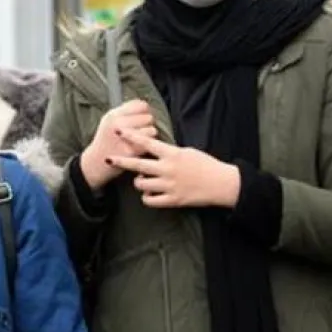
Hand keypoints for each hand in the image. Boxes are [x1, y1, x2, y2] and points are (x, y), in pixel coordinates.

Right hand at [79, 99, 157, 189]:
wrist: (96, 162)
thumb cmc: (105, 140)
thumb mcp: (108, 121)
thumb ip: (124, 112)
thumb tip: (144, 106)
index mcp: (113, 115)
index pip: (141, 105)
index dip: (144, 111)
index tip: (141, 117)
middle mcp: (118, 124)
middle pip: (148, 117)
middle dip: (147, 124)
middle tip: (140, 130)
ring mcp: (124, 138)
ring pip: (151, 130)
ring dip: (149, 135)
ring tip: (140, 139)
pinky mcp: (131, 151)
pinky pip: (148, 143)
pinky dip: (147, 145)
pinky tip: (139, 147)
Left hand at [106, 128, 240, 208]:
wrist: (222, 184)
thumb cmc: (205, 164)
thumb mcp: (187, 151)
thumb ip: (168, 152)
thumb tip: (152, 149)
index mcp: (172, 154)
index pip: (147, 143)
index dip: (131, 136)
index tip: (118, 131)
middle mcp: (168, 169)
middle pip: (138, 164)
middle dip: (121, 161)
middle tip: (108, 158)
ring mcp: (169, 185)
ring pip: (141, 184)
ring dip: (138, 181)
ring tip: (142, 179)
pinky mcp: (172, 200)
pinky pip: (150, 200)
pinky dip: (146, 197)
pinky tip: (149, 193)